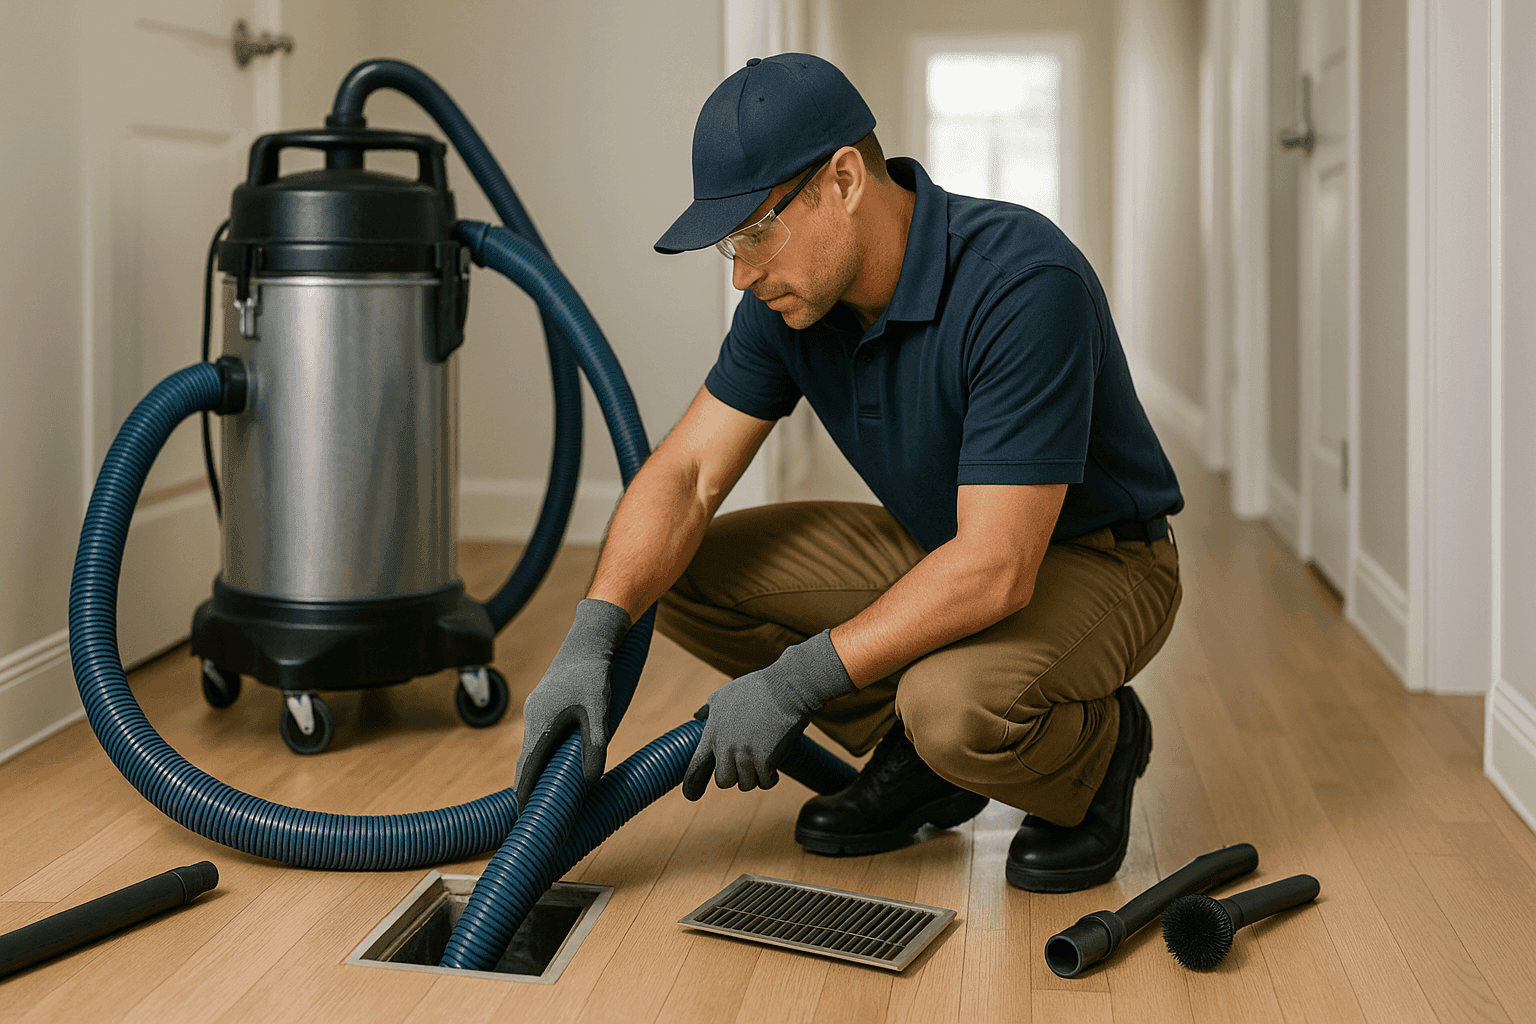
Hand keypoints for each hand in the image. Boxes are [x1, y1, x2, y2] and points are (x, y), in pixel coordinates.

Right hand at [513, 599, 632, 809]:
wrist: (589, 640)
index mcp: (541, 724)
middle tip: (533, 813)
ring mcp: (536, 710)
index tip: (525, 816)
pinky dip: (542, 754)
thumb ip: (595, 746)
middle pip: (526, 762)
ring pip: (532, 748)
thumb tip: (591, 780)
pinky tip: (554, 763)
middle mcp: (532, 719)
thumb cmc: (594, 675)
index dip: (525, 794)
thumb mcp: (599, 712)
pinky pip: (539, 736)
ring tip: (543, 795)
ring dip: (536, 771)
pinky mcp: (543, 704)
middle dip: (528, 787)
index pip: (527, 769)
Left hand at [682, 629, 855, 800]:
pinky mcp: (765, 759)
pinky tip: (775, 767)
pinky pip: (766, 782)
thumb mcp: (725, 694)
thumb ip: (709, 710)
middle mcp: (726, 746)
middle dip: (735, 776)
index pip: (696, 766)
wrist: (788, 686)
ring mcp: (745, 754)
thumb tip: (697, 716)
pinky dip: (771, 778)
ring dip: (755, 777)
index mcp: (713, 732)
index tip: (691, 795)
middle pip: (724, 781)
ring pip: (746, 784)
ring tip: (763, 760)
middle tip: (747, 765)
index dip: (692, 784)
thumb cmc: (759, 688)